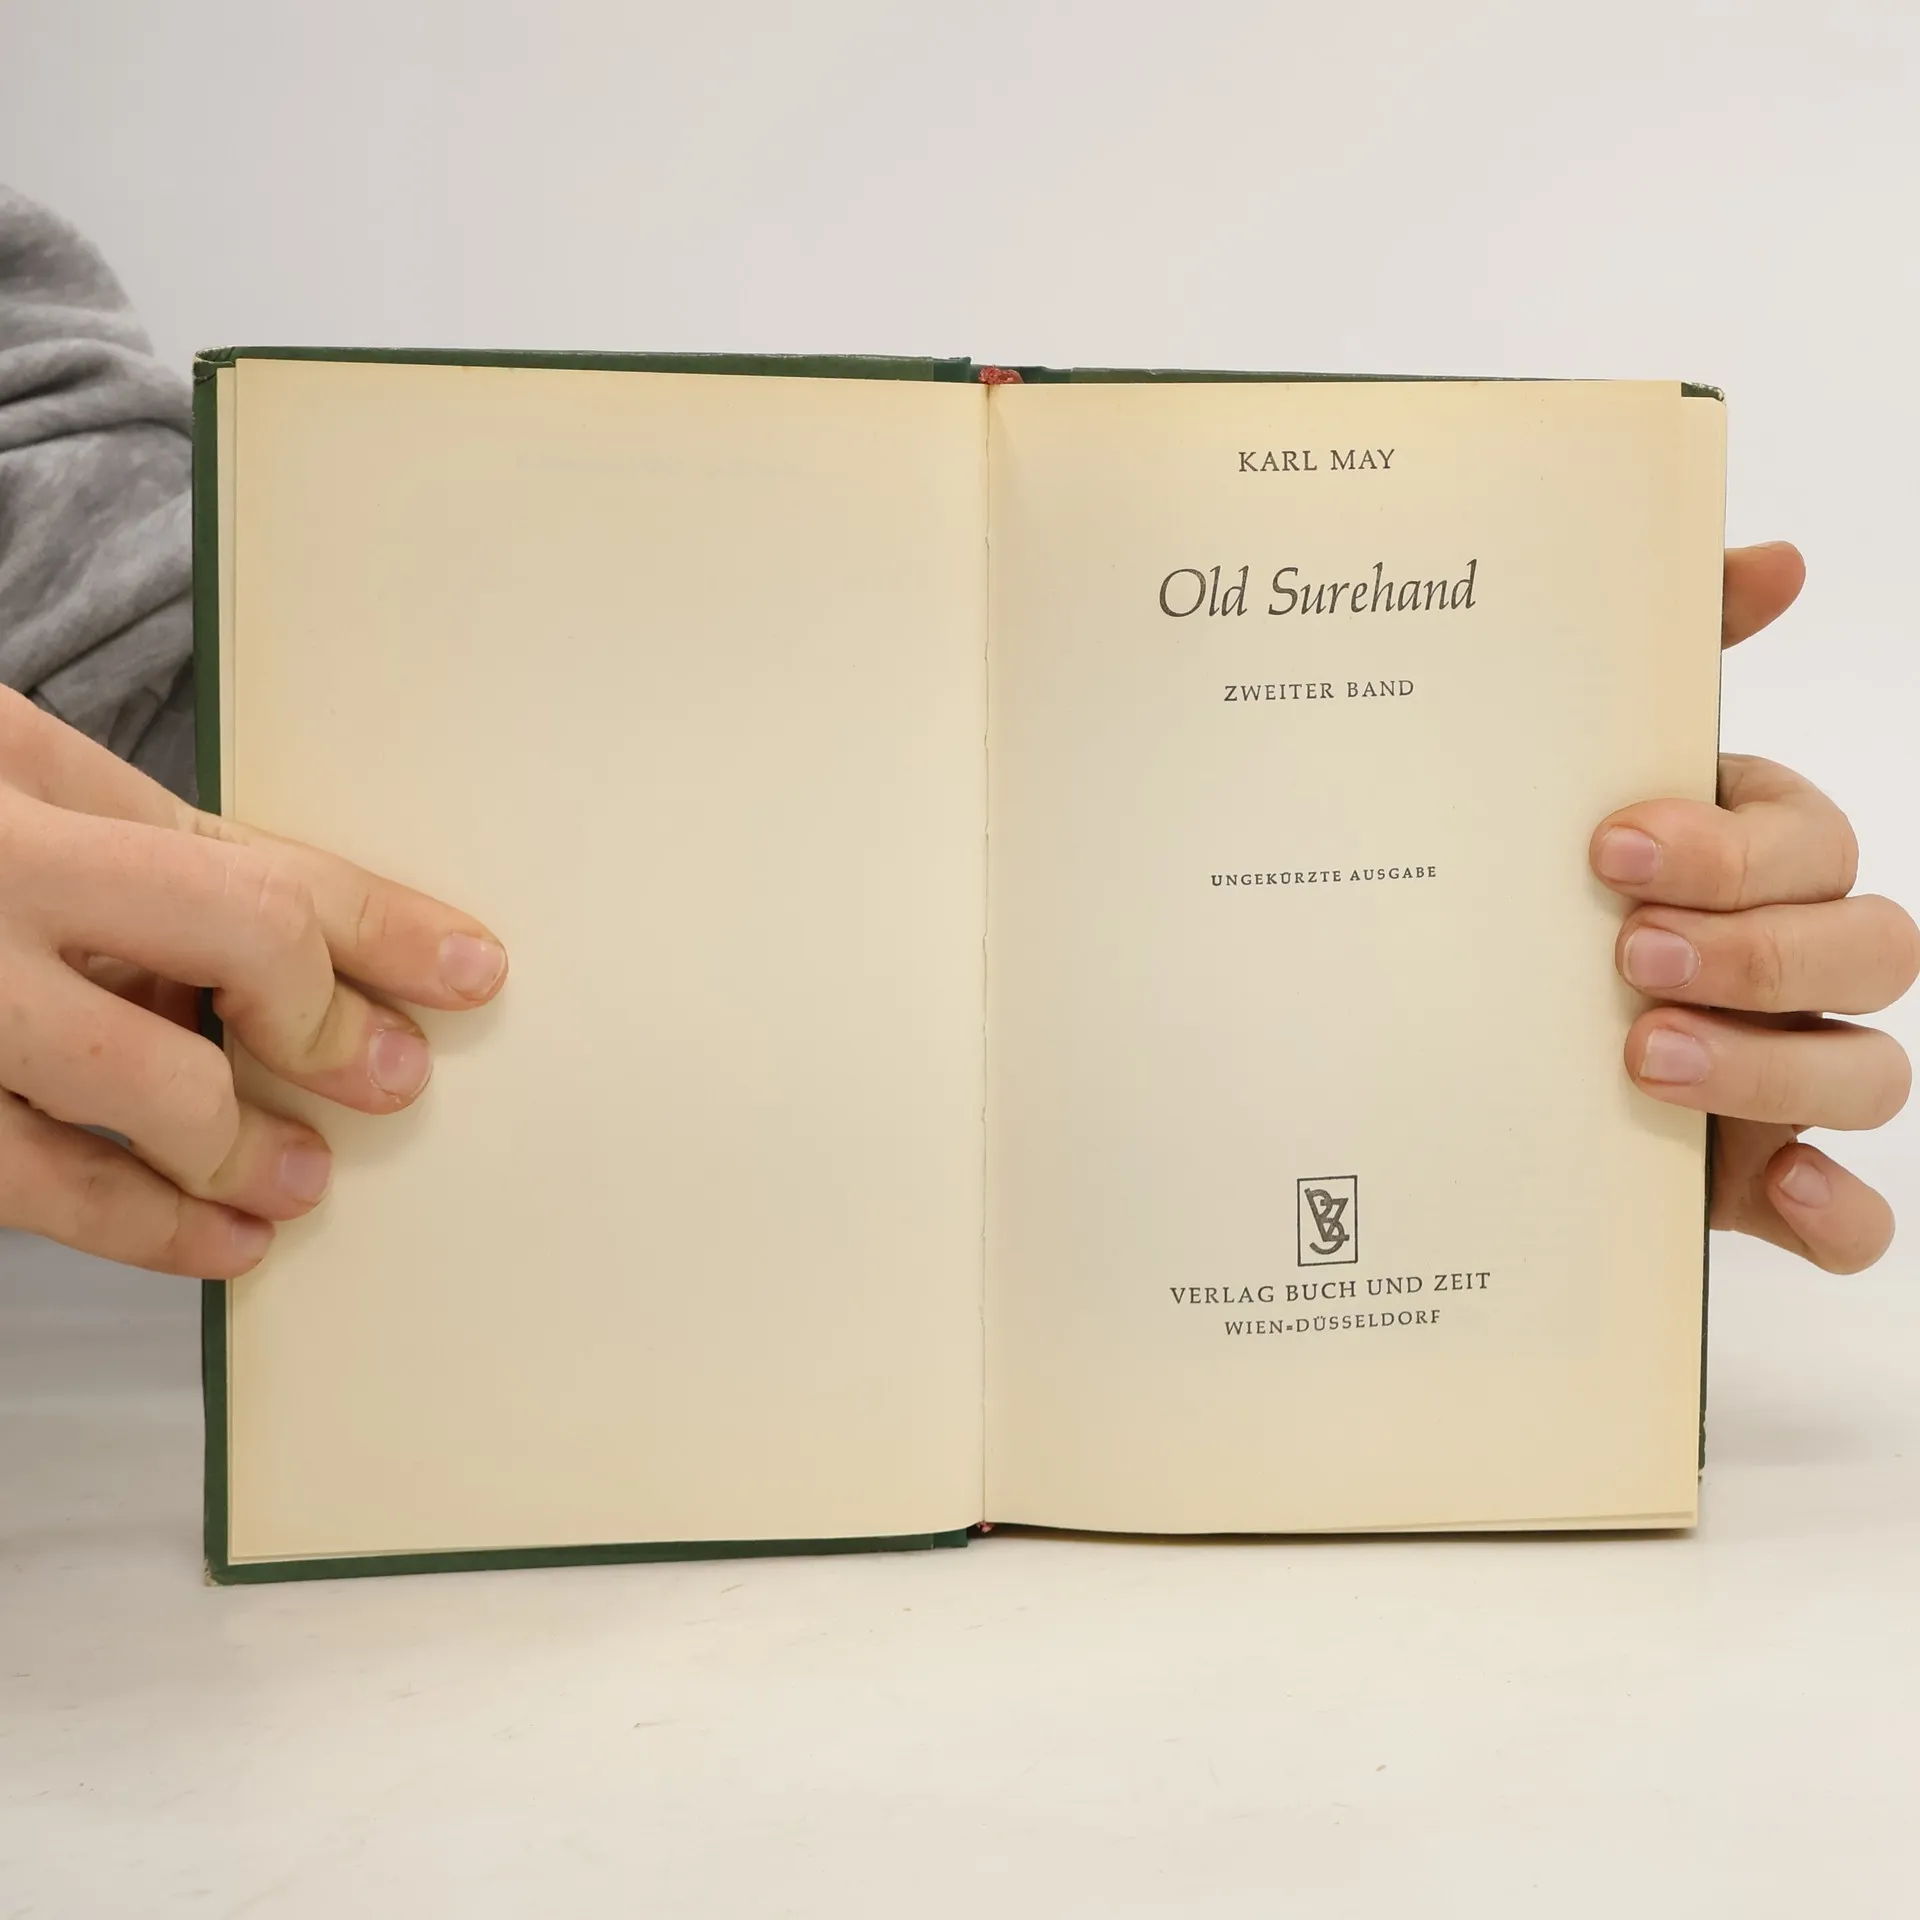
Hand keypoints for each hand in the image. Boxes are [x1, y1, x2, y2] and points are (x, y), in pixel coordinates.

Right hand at [0, 689, 506, 1277]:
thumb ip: (128, 829)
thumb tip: (297, 914)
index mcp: (11, 786)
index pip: (252, 854)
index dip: (380, 921)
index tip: (470, 965)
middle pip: (229, 944)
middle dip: (327, 1023)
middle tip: (388, 1075)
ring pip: (134, 1091)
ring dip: (241, 1147)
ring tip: (300, 1178)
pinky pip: (33, 1186)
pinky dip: (142, 1227)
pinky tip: (214, 1242)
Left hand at [1591, 542, 1916, 1272]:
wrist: (1452, 1033)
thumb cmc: (1534, 889)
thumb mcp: (1566, 775)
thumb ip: (1667, 655)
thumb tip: (1778, 556)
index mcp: (1756, 859)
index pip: (1811, 842)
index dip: (1731, 847)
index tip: (1608, 847)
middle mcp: (1793, 963)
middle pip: (1865, 950)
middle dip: (1752, 953)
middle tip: (1621, 957)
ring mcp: (1789, 1075)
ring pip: (1871, 1071)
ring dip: (1772, 1068)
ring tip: (1637, 1057)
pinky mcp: (1760, 1178)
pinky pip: (1853, 1211)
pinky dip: (1838, 1210)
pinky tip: (1776, 1189)